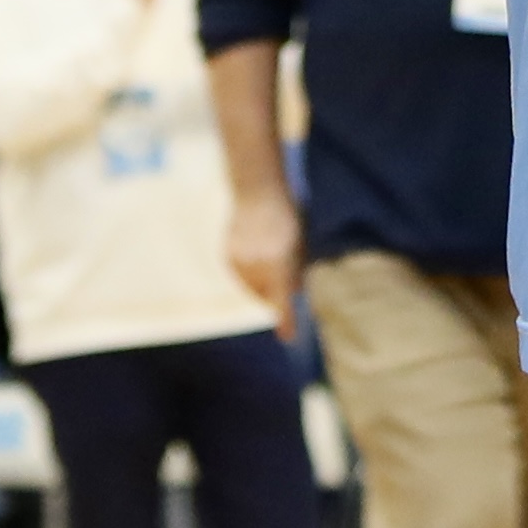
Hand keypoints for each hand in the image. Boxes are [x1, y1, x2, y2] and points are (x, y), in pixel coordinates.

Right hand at [225, 177, 304, 326]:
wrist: (257, 190)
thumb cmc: (287, 214)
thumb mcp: (299, 240)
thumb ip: (296, 267)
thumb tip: (294, 291)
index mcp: (279, 260)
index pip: (282, 298)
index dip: (285, 319)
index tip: (288, 337)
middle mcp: (257, 264)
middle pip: (267, 295)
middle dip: (276, 295)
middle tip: (285, 281)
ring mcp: (240, 261)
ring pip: (252, 288)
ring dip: (262, 285)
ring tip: (269, 259)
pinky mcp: (228, 257)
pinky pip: (241, 276)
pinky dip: (249, 274)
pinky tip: (257, 255)